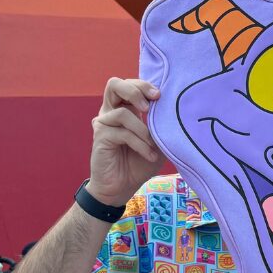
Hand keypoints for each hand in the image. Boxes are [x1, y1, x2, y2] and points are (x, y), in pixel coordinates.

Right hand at [88, 78, 163, 204]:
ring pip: (122, 112)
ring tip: (153, 146)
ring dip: (143, 130)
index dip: (144, 85)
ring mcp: (104, 124)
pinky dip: (140, 144)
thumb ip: (161, 124)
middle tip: (149, 106)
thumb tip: (171, 108)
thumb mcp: (158, 142)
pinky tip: (149, 155)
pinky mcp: (100, 137)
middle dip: (135, 90)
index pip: (130, 84)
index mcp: (126, 108)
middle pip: (114, 84)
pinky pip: (123, 133)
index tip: (160, 95)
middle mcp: (111, 112)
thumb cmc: (140, 163)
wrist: (122, 188)